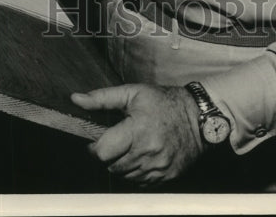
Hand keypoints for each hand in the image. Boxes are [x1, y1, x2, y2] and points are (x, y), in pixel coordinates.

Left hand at [71, 83, 204, 184]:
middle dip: (109, 154)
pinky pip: (140, 182)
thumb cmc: (165, 102)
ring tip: (131, 146)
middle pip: (111, 166)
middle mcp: (147, 153)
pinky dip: (136, 172)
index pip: (102, 152)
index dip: (95, 146)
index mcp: (137, 130)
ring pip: (124, 176)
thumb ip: (102, 98)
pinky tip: (142, 156)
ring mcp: (157, 168)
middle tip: (117, 140)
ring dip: (122, 164)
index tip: (98, 139)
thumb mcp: (133, 93)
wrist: (198, 117)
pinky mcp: (165, 177)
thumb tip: (76, 99)